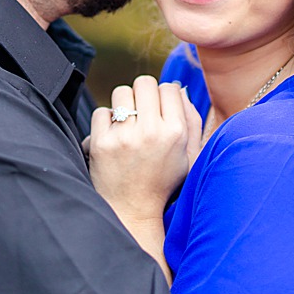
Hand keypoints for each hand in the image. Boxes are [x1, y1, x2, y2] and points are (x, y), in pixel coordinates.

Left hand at [86, 77, 201, 222]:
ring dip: (123, 105)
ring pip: (121, 92)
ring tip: (127, 124)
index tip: (158, 109)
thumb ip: (192, 121)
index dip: (162, 96)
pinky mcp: (102, 142)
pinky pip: (101, 112)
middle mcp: (151, 132)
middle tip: (141, 112)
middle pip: (144, 83)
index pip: (168, 87)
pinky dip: (105, 122)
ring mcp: (125, 136)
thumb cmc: (162, 182)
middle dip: (142, 94)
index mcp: (176, 133)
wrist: (132, 210)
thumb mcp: (189, 156)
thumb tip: (180, 89)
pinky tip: (113, 137)